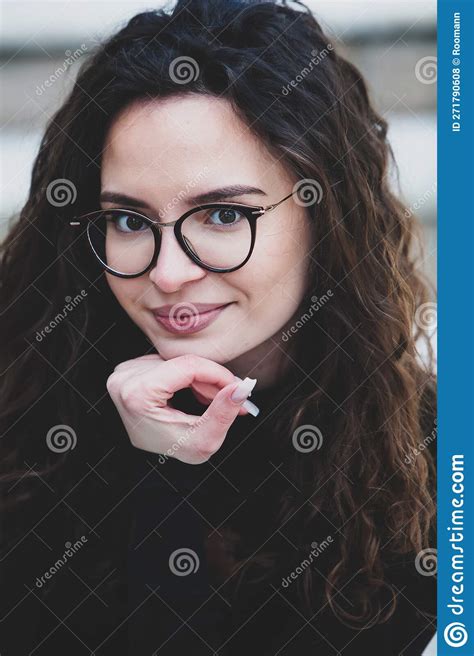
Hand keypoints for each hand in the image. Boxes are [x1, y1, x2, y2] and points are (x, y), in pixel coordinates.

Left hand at [106, 353, 256, 463]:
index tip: (238, 386)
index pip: (187, 366)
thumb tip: (242, 387)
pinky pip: (169, 362)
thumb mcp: (203, 440)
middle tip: (232, 396)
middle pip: (183, 363)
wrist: (150, 460)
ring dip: (201, 379)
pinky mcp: (130, 369)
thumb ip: (223, 413)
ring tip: (210, 401)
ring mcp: (125, 372)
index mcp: (137, 394)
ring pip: (178, 362)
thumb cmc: (174, 449)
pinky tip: (194, 394)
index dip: (218, 374)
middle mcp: (125, 379)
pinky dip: (187, 376)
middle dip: (212, 381)